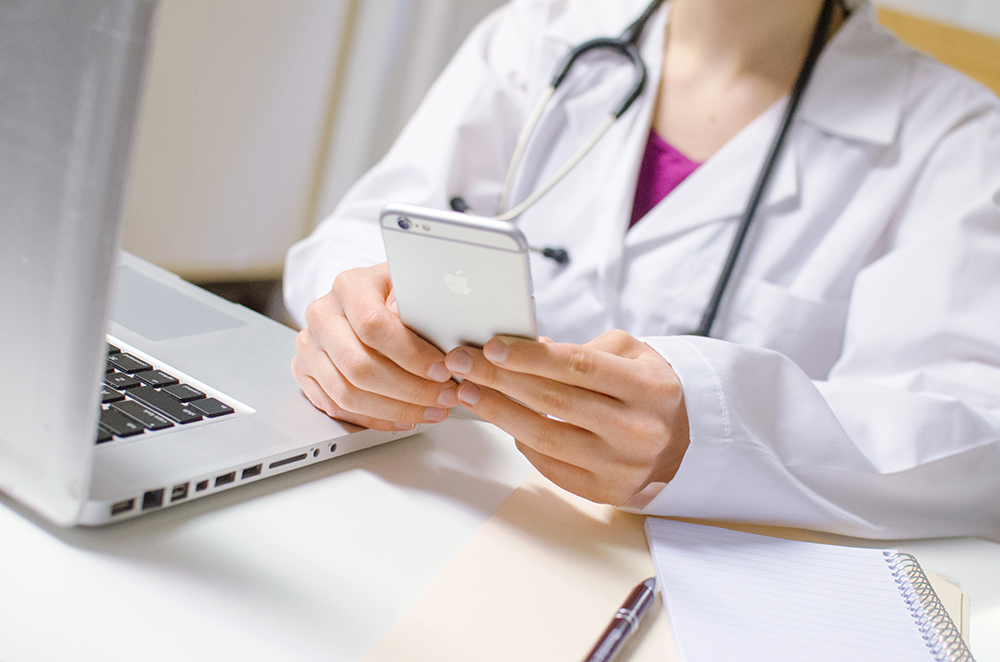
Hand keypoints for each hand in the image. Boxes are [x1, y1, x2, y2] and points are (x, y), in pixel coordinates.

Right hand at [291, 262, 458, 430]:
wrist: (365, 298)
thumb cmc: (394, 294)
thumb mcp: (412, 287)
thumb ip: (420, 307)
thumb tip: (434, 334)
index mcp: (348, 287)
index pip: (373, 325)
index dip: (411, 354)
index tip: (442, 369)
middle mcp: (322, 316)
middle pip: (359, 366)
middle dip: (410, 389)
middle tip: (444, 396)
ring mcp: (310, 346)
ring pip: (347, 394)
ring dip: (396, 409)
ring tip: (431, 409)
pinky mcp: (306, 373)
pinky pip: (337, 408)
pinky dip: (375, 419)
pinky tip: (404, 417)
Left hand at [444, 330, 689, 505]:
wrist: (685, 440)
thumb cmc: (647, 389)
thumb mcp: (631, 355)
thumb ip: (580, 349)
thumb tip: (524, 349)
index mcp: (648, 388)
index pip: (578, 367)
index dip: (530, 357)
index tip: (491, 347)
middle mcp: (638, 430)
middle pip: (554, 401)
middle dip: (500, 380)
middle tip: (462, 364)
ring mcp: (621, 465)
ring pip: (545, 437)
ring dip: (499, 412)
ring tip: (469, 392)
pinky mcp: (605, 491)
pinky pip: (549, 464)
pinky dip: (521, 440)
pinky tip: (502, 419)